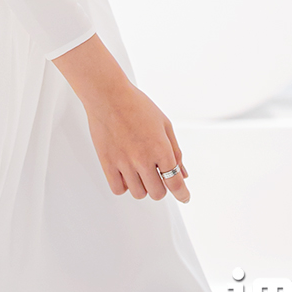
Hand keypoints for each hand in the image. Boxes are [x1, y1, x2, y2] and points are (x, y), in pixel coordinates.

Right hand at [84, 79, 189, 202]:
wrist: (108, 95)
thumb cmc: (136, 104)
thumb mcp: (164, 123)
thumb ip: (175, 150)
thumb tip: (183, 173)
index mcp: (160, 148)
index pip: (176, 183)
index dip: (182, 194)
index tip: (184, 196)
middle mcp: (143, 159)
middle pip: (158, 193)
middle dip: (161, 186)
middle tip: (156, 174)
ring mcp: (124, 162)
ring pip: (139, 193)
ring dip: (142, 186)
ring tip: (139, 170)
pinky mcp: (107, 163)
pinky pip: (118, 189)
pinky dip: (124, 185)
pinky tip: (126, 173)